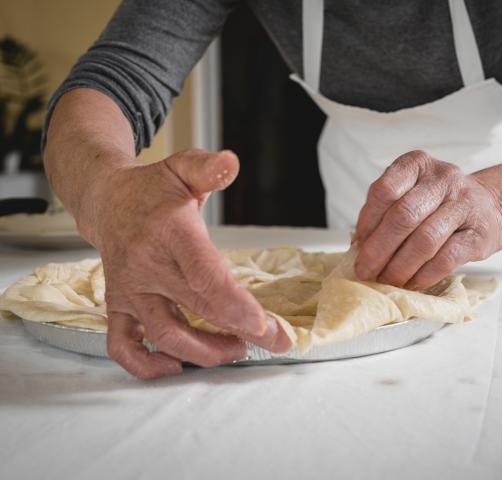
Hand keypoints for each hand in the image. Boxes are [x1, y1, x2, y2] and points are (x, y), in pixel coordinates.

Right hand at [81, 149, 290, 378]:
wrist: (106, 202)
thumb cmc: (152, 190)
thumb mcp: (181, 168)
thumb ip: (207, 168)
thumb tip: (232, 163)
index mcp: (170, 232)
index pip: (205, 275)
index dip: (236, 305)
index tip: (266, 325)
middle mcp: (147, 265)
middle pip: (197, 309)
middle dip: (241, 332)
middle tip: (275, 342)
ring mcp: (130, 289)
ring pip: (165, 334)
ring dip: (204, 352)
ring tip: (238, 350)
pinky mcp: (118, 305)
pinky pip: (123, 345)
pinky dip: (145, 365)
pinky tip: (175, 366)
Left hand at [354, 150, 501, 288]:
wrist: (494, 207)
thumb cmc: (441, 204)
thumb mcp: (412, 194)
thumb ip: (385, 212)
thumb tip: (359, 245)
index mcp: (418, 164)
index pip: (385, 190)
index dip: (368, 222)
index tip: (358, 245)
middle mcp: (442, 178)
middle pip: (403, 215)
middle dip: (379, 249)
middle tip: (365, 271)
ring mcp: (464, 203)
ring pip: (424, 240)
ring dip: (400, 266)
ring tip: (386, 281)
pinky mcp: (479, 233)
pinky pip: (446, 258)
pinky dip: (423, 275)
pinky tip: (410, 284)